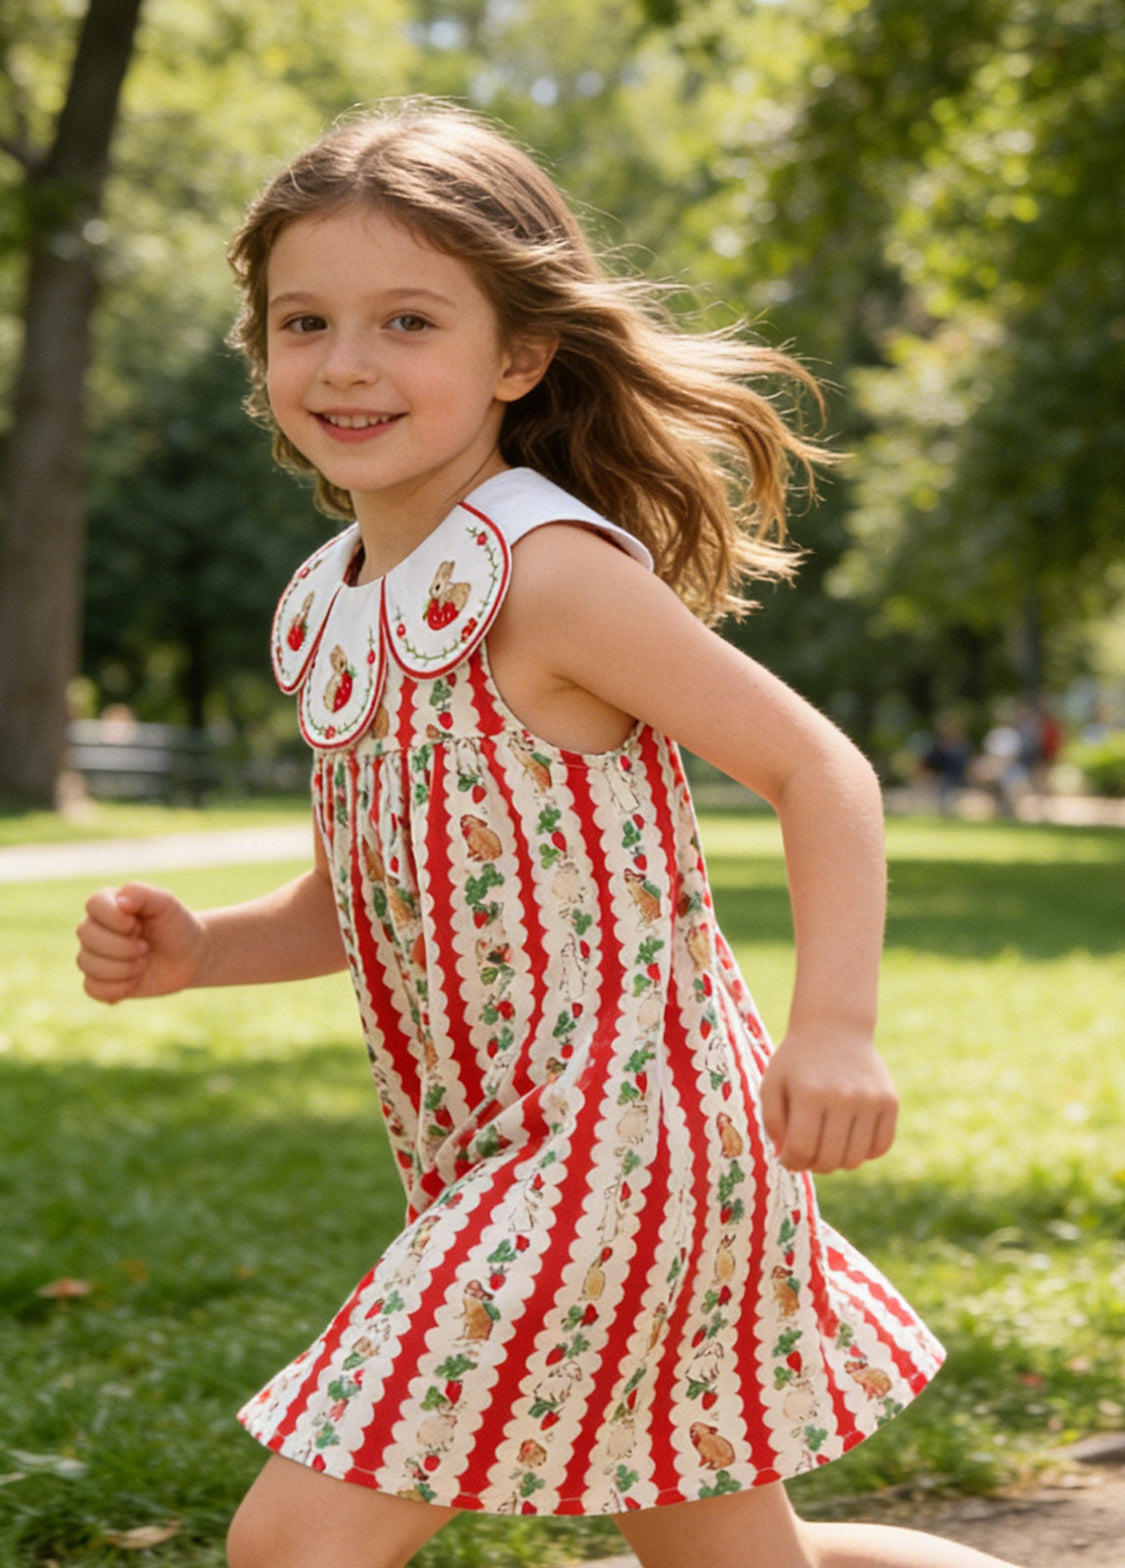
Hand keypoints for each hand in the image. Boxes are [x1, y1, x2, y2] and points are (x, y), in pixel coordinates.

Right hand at [76, 882, 205, 1003]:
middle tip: (145, 947)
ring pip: (85, 963)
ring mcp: (94, 955)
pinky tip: (134, 981)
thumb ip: (142, 893)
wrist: (188, 957)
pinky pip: (91, 988)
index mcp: (107, 903)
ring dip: (121, 968)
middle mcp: (94, 927)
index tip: (139, 925)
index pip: (93, 905)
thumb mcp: (166, 903)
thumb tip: (120, 900)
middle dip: (122, 946)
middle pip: (86, 935)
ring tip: (142, 963)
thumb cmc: (175, 925)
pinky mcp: (99, 981)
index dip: (116, 919)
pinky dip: (116, 988)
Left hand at [759, 1025, 898, 1173]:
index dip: (791, 1162)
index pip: (801, 1150)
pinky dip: (864, 1152)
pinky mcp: (890, 1101)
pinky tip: (849, 1138)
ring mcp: (871, 1100)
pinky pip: (880, 1147)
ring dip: (838, 1161)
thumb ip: (771, 1121)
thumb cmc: (797, 1060)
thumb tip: (786, 1156)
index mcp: (809, 1094)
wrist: (835, 1027)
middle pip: (829, 1160)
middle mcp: (844, 1097)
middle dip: (812, 1165)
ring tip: (826, 1145)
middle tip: (806, 1153)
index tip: (786, 1157)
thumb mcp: (771, 1083)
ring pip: (855, 1160)